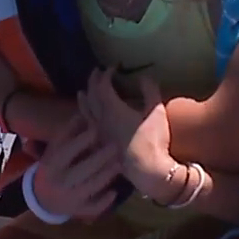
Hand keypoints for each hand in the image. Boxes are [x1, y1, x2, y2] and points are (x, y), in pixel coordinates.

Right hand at [29, 114, 123, 218]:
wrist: (42, 199)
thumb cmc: (53, 168)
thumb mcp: (54, 151)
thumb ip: (68, 134)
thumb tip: (83, 114)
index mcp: (52, 165)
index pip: (67, 151)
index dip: (82, 140)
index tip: (97, 129)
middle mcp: (60, 182)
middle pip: (83, 169)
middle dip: (101, 157)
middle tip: (116, 146)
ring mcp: (70, 198)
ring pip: (91, 186)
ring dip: (107, 175)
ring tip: (119, 164)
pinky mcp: (78, 211)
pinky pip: (93, 207)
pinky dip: (104, 201)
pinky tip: (114, 192)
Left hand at [80, 68, 179, 202]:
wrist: (146, 170)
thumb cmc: (152, 140)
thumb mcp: (156, 112)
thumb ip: (150, 91)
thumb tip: (145, 77)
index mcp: (113, 109)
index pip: (103, 86)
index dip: (106, 74)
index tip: (113, 67)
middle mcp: (101, 119)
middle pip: (91, 96)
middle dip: (93, 82)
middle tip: (96, 73)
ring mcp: (99, 133)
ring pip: (85, 112)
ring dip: (84, 99)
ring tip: (83, 92)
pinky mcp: (100, 145)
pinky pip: (87, 126)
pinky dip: (84, 117)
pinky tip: (86, 118)